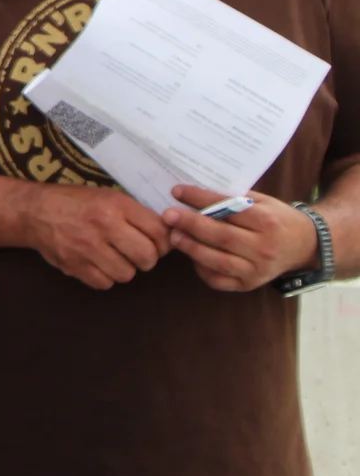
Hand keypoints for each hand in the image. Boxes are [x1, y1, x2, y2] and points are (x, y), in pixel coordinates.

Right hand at [21, 184, 171, 289]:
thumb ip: (135, 214)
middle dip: (146, 259)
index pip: (158, 232)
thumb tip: (168, 237)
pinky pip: (105, 283)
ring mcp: (87, 248)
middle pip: (147, 257)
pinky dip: (104, 277)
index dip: (163, 241)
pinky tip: (96, 263)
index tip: (157, 243)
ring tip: (113, 257)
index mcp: (115, 206)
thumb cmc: (75, 202)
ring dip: (123, 268)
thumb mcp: (107, 197)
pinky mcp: (74, 265)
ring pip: (127, 274)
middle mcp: (103, 226)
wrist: (34, 211)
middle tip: (135, 253)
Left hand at [163, 186, 318, 291]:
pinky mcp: (250, 284)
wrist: (305, 245)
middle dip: (191, 224)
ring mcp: (258, 270)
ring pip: (219, 261)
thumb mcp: (262, 201)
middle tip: (168, 215)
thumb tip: (193, 192)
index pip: (229, 209)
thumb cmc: (277, 218)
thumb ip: (233, 198)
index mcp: (267, 222)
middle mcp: (264, 248)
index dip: (201, 199)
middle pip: (222, 236)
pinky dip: (202, 269)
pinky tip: (191, 256)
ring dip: (192, 248)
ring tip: (174, 235)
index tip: (177, 191)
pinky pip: (220, 280)